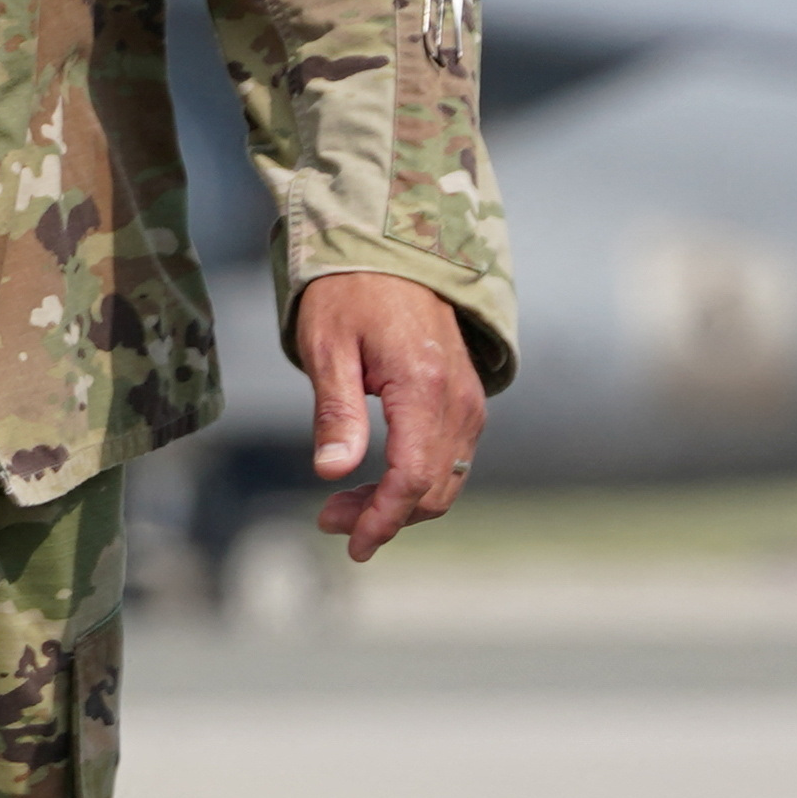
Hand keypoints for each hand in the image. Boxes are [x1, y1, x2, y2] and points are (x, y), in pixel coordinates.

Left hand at [297, 270, 486, 560]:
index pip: (411, 477)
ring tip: (343, 508)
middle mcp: (458, 401)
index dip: (383, 517)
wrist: (393, 253)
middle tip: (329, 521)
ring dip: (401, 504)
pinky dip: (418, 482)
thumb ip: (335, 412)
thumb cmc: (348, 294)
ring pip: (446, 480)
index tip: (352, 544)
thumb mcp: (327, 347)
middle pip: (432, 488)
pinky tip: (376, 482)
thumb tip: (331, 472)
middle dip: (385, 516)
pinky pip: (450, 460)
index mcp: (423, 387)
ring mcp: (469, 403)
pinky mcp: (465, 402)